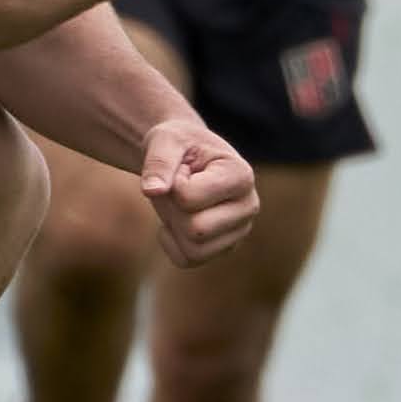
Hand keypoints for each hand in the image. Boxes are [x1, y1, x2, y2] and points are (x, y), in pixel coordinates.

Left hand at [137, 115, 258, 265]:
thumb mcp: (165, 140)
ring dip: (174, 226)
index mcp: (241, 175)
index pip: (188, 198)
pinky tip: (177, 221)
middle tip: (177, 187)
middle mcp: (249, 206)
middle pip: (196, 230)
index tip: (182, 169)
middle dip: (173, 209)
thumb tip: (152, 191)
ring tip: (180, 203)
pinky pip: (187, 260)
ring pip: (193, 250)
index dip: (172, 183)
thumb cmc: (179, 145)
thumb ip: (159, 162)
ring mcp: (239, 231)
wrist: (185, 156)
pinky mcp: (225, 248)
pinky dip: (172, 243)